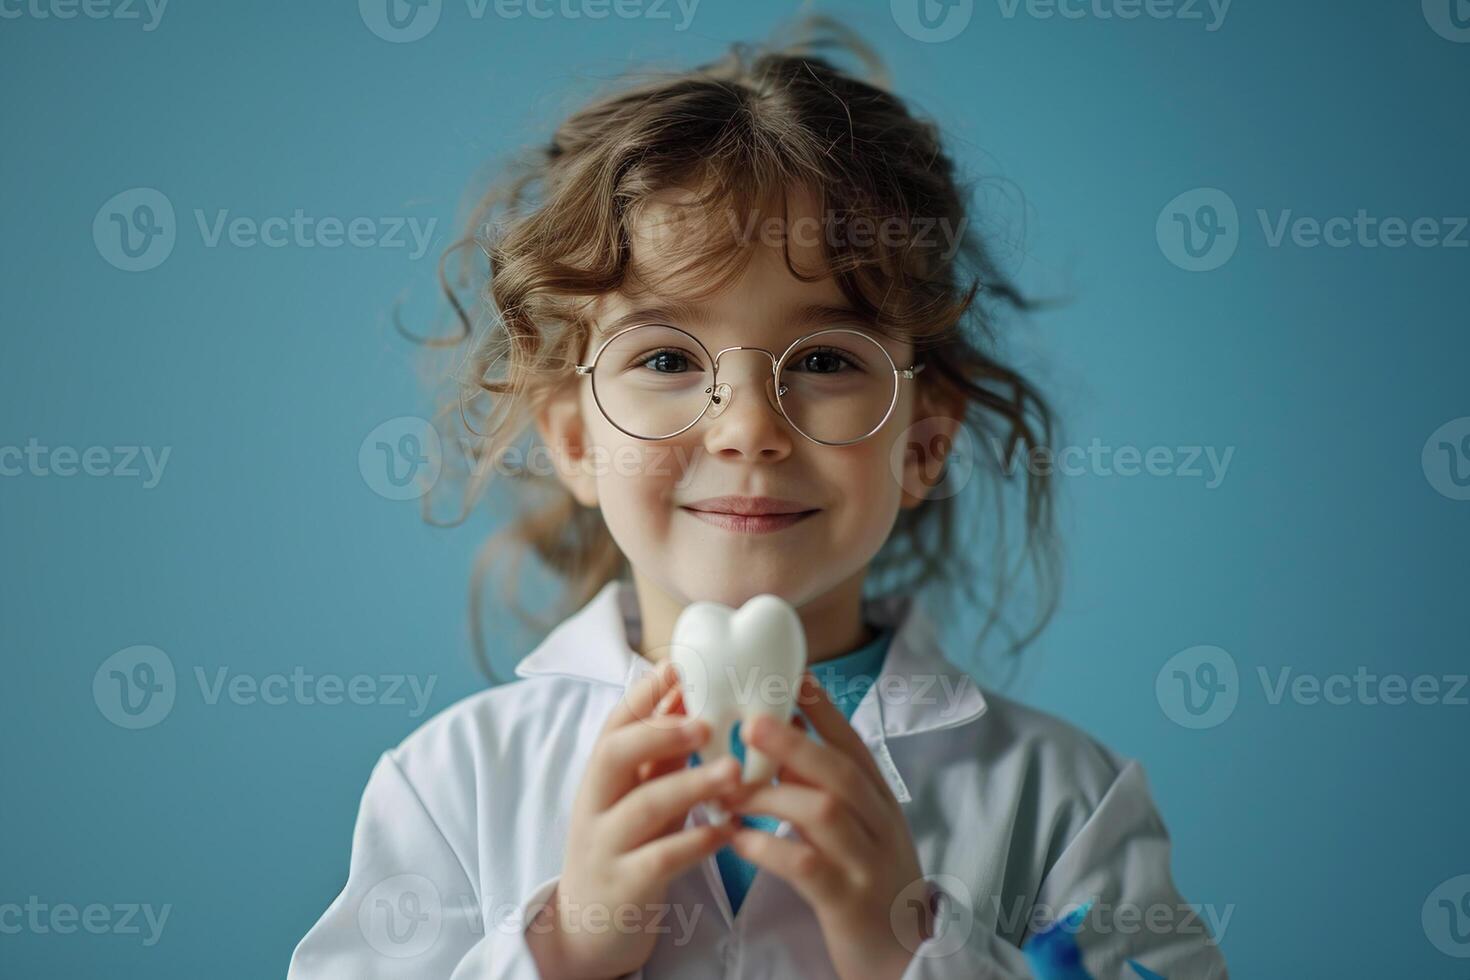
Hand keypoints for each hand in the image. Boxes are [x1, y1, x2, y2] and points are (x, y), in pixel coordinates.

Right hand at [527, 659, 743, 979]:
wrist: (588, 928)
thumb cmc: (625, 847)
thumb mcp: (637, 794)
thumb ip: (660, 754)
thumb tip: (690, 694)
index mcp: (601, 776)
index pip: (614, 723)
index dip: (644, 692)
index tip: (678, 665)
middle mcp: (595, 804)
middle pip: (613, 753)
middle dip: (660, 731)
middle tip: (707, 721)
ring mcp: (605, 846)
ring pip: (642, 806)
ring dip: (690, 784)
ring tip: (734, 772)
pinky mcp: (623, 887)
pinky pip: (658, 859)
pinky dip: (696, 842)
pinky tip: (728, 831)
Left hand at [722, 671, 933, 979]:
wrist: (904, 959)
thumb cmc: (868, 884)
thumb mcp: (857, 831)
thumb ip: (825, 790)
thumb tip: (784, 740)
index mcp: (881, 801)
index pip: (853, 744)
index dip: (824, 709)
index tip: (794, 675)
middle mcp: (881, 824)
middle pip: (840, 770)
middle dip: (794, 742)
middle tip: (749, 721)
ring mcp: (869, 863)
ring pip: (822, 812)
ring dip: (768, 794)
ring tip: (725, 788)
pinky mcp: (850, 902)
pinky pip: (806, 865)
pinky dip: (767, 846)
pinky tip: (736, 837)